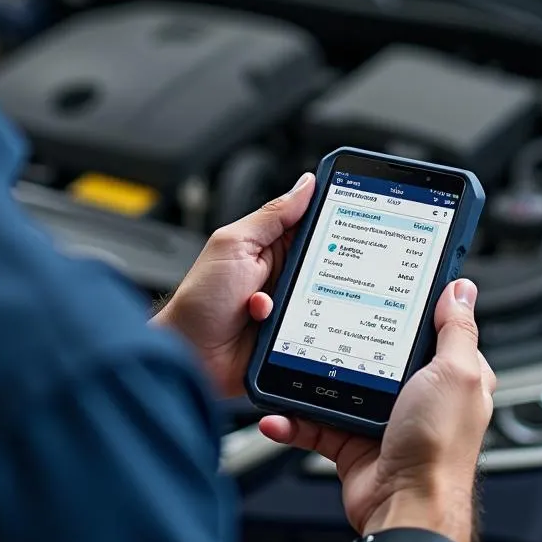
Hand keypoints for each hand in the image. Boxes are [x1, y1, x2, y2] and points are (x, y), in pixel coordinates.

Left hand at [153, 173, 315, 398]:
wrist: (190, 356)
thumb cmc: (200, 299)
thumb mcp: (234, 245)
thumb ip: (271, 216)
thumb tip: (305, 185)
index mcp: (267, 246)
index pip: (309, 223)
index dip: (330, 217)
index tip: (351, 211)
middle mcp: (281, 274)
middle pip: (324, 261)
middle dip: (320, 266)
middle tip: (297, 269)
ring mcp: (288, 305)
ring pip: (324, 295)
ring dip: (302, 298)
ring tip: (267, 300)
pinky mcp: (293, 334)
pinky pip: (316, 326)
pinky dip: (295, 324)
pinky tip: (264, 323)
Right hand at [260, 279, 494, 541]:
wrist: (406, 508)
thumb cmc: (440, 449)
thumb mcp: (456, 374)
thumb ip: (456, 331)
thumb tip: (460, 289)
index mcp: (445, 373)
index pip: (425, 326)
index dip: (404, 302)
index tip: (376, 279)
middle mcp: (413, 393)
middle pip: (371, 349)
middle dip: (342, 336)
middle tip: (318, 316)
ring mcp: (379, 416)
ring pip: (334, 384)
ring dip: (305, 378)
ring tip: (284, 364)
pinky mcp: (349, 440)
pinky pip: (312, 422)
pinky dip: (291, 420)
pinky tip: (278, 414)